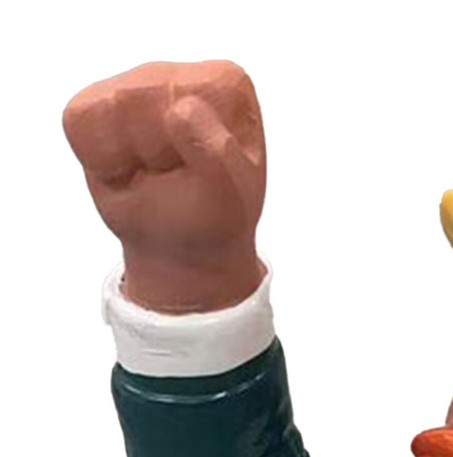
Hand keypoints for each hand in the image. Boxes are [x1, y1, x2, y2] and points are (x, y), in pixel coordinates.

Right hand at [63, 60, 265, 312]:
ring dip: (127, 158)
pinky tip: (127, 169)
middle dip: (153, 153)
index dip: (186, 149)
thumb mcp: (229, 195)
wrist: (182, 246)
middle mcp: (181, 71)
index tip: (204, 172)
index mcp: (227, 85)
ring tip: (153, 171)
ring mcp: (136, 82)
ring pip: (108, 108)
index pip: (186, 100)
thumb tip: (178, 110)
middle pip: (139, 98)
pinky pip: (80, 123)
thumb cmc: (213, 215)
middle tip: (175, 176)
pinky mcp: (97, 103)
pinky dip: (100, 160)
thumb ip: (217, 155)